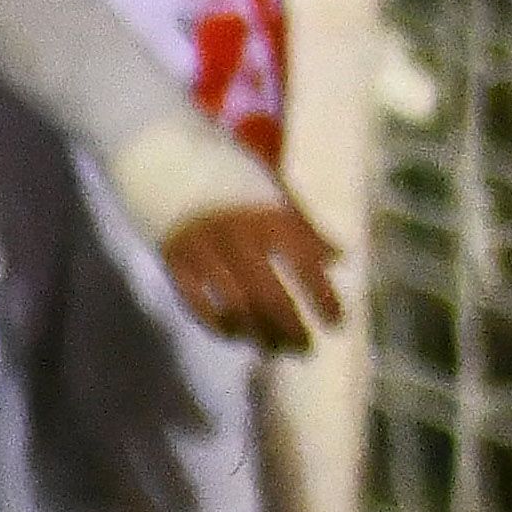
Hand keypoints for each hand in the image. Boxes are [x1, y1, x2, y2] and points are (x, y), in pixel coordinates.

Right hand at [160, 193, 346, 354]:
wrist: (172, 164)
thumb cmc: (235, 183)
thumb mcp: (276, 194)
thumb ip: (306, 228)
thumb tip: (340, 257)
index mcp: (268, 216)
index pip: (305, 265)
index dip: (324, 298)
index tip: (337, 323)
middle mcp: (237, 237)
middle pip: (269, 297)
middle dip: (291, 329)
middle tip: (305, 348)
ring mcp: (203, 252)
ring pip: (235, 309)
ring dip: (258, 334)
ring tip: (275, 347)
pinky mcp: (175, 264)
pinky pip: (198, 307)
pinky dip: (221, 327)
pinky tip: (238, 335)